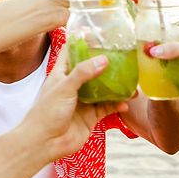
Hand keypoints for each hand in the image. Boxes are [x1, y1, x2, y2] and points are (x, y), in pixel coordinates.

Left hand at [19, 46, 128, 160]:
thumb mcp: (64, 88)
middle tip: (124, 56)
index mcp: (62, 75)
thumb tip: (103, 59)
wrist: (45, 143)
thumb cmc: (46, 114)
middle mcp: (74, 86)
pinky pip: (108, 108)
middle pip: (92, 70)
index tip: (98, 33)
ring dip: (117, 86)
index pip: (72, 53)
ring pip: (104, 89)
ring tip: (132, 81)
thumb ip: (83, 73)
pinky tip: (126, 103)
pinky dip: (118, 105)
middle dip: (107, 64)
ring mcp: (84, 101)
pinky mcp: (91, 116)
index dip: (83, 42)